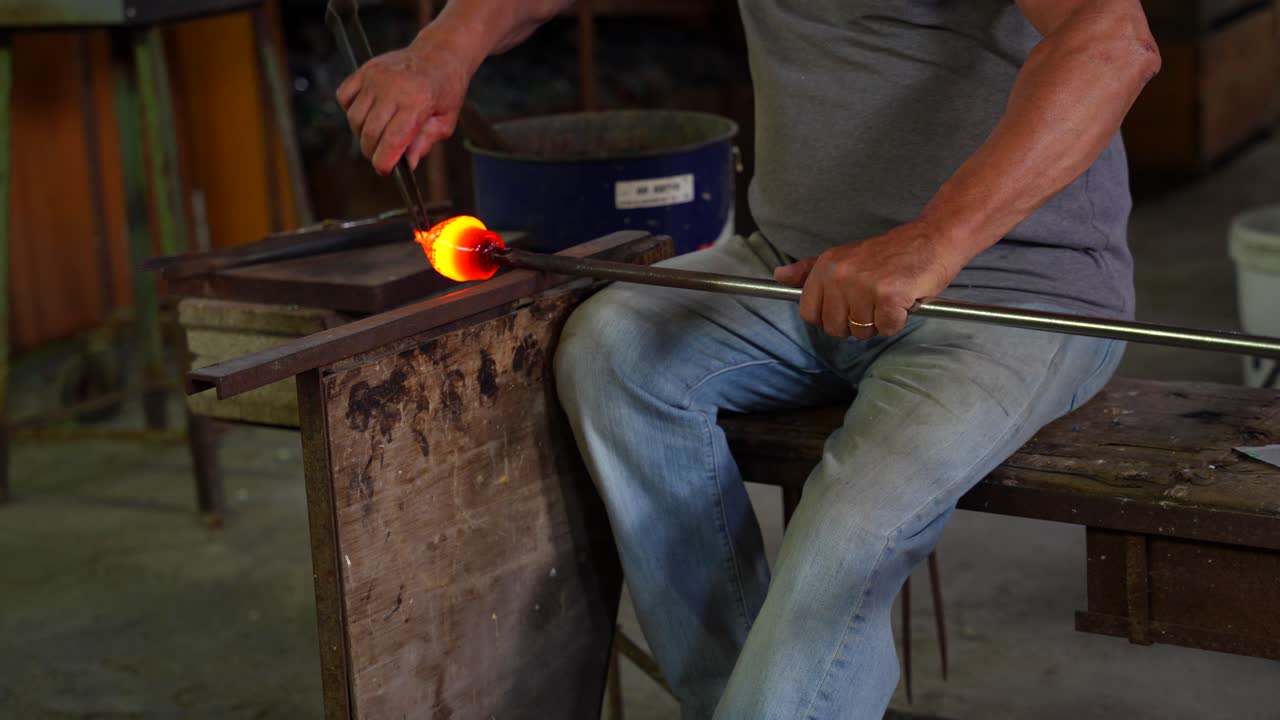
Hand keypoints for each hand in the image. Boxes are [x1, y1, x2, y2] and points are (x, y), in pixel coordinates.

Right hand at [336, 31, 471, 174]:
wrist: (440, 53)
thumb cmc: (445, 87)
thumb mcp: (445, 120)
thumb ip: (424, 143)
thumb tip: (407, 164)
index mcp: (417, 101)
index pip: (392, 140)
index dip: (384, 161)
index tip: (384, 169)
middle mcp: (393, 87)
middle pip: (369, 132)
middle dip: (372, 152)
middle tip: (382, 155)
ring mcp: (375, 77)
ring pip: (354, 118)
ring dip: (361, 134)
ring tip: (377, 134)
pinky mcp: (365, 70)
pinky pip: (344, 97)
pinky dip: (351, 110)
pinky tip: (368, 114)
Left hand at [774, 222, 959, 338]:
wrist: (933, 238)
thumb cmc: (890, 254)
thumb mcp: (844, 257)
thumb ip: (810, 270)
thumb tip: (779, 276)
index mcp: (826, 265)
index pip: (809, 313)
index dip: (830, 318)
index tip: (848, 307)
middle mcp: (840, 274)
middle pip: (834, 328)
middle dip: (856, 323)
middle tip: (875, 299)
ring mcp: (863, 285)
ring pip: (861, 331)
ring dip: (880, 321)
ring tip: (891, 296)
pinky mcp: (888, 296)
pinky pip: (887, 328)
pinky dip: (899, 320)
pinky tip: (905, 298)